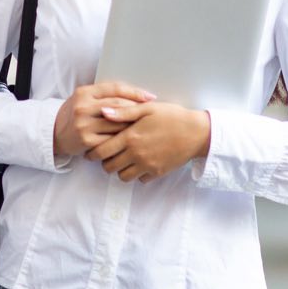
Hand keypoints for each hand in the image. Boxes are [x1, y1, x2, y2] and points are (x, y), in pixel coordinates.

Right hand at [53, 80, 157, 158]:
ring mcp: (84, 125)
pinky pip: (112, 139)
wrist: (55, 134)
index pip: (115, 88)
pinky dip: (123, 139)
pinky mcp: (87, 141)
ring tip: (146, 125)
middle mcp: (83, 107)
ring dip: (133, 125)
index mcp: (84, 92)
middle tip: (152, 112)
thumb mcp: (84, 98)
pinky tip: (133, 139)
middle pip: (118, 105)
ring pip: (118, 123)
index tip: (150, 97)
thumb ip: (104, 95)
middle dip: (138, 108)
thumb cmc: (75, 114)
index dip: (135, 92)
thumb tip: (135, 94)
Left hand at [85, 101, 210, 181]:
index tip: (90, 152)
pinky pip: (140, 180)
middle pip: (109, 167)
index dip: (92, 153)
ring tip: (123, 159)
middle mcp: (136, 154)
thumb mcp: (146, 108)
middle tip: (107, 156)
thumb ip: (123, 112)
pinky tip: (139, 163)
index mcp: (130, 137)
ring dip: (120, 169)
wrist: (196, 132)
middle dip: (105, 162)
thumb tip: (102, 112)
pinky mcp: (158, 172)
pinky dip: (136, 174)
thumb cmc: (171, 116)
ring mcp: (147, 165)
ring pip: (123, 176)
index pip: (102, 151)